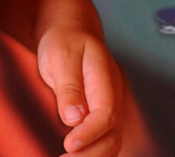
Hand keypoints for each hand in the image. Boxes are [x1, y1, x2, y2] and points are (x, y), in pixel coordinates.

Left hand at [37, 18, 122, 155]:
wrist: (71, 29)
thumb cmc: (64, 40)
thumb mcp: (61, 55)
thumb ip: (69, 86)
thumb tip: (74, 118)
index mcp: (105, 78)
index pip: (106, 113)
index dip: (90, 133)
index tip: (68, 144)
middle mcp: (112, 96)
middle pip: (112, 135)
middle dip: (91, 155)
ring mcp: (108, 107)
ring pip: (110, 143)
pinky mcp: (99, 116)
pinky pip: (102, 142)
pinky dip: (91, 155)